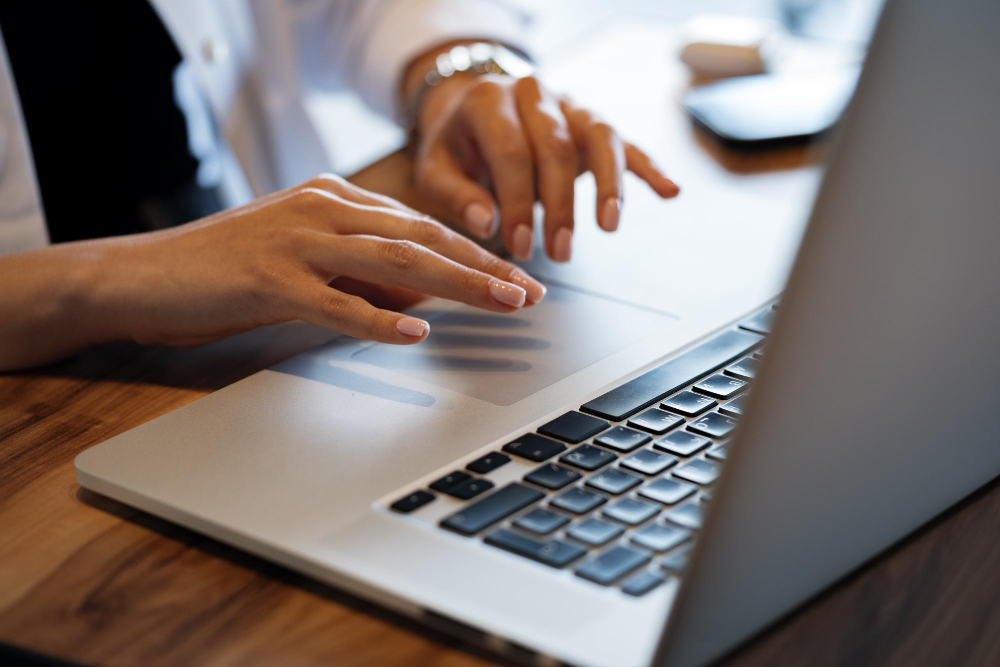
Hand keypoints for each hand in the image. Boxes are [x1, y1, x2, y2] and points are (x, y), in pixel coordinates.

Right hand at [0, 174, 546, 368]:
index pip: (422, 225)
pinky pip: (335, 301)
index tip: (517, 278)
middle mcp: (323, 210)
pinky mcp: (268, 279)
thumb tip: (426, 296)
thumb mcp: (308, 261)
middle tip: (532, 292)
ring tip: (503, 303)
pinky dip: (379, 317)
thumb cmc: (227, 270)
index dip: (476, 254)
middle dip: (485, 266)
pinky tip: (416, 330)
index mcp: (334, 199)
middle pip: (423, 236)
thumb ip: (364, 271)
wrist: (143, 274)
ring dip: (458, 283)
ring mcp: (296, 241)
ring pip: (395, 260)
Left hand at [412, 73, 679, 261]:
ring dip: (607, 186)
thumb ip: (455, 195)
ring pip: (599, 136)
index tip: (521, 246)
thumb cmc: (456, 147)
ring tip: (608, 226)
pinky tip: (669, 191)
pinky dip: (649, 166)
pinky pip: (625, 141)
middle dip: (559, 205)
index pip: (512, 152)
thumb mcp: (435, 169)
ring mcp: (568, 104)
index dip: (519, 202)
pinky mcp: (592, 121)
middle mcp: (533, 93)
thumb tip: (486, 223)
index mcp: (487, 100)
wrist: (473, 109)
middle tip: (558, 252)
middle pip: (557, 146)